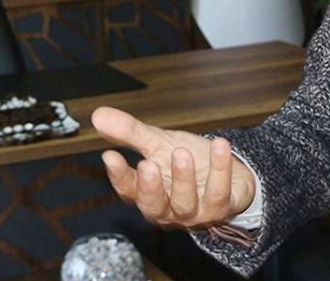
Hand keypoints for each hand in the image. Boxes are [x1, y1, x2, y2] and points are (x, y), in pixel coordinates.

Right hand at [91, 106, 256, 228]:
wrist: (230, 174)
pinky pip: (221, 192)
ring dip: (183, 178)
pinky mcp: (224, 206)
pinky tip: (219, 146)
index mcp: (149, 193)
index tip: (111, 156)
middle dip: (150, 188)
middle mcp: (170, 209)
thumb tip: (99, 116)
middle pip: (154, 206)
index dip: (119, 176)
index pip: (128, 190)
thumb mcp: (158, 144)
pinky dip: (220, 169)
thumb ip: (130, 133)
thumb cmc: (190, 162)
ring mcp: (197, 212)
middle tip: (148, 164)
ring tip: (181, 153)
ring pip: (186, 203)